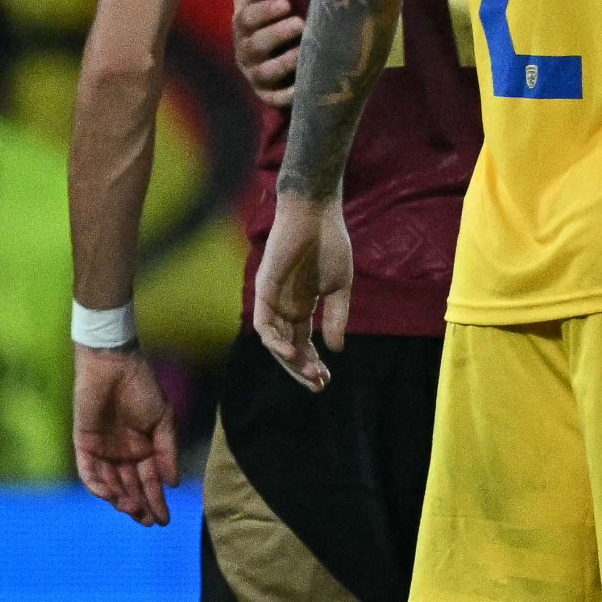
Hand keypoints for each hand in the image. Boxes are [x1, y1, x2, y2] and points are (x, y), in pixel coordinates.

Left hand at [72, 346, 178, 524]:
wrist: (114, 367)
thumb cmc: (143, 389)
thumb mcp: (163, 421)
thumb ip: (167, 451)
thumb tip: (172, 482)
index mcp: (145, 449)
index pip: (151, 481)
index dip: (157, 501)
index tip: (164, 520)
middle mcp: (124, 454)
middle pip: (131, 487)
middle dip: (140, 506)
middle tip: (148, 522)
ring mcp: (104, 450)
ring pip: (111, 483)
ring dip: (121, 499)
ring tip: (132, 512)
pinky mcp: (84, 444)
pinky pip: (89, 471)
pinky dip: (98, 485)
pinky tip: (111, 496)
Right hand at [231, 0, 302, 107]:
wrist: (273, 57)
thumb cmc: (275, 20)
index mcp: (244, 26)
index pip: (245, 17)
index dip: (263, 11)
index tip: (286, 2)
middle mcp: (245, 51)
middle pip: (255, 44)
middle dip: (276, 34)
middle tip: (300, 23)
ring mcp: (255, 75)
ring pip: (263, 72)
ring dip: (282, 63)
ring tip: (302, 53)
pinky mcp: (268, 95)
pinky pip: (274, 99)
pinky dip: (287, 96)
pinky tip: (303, 89)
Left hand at [250, 192, 354, 388]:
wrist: (317, 215)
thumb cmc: (330, 246)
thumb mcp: (340, 289)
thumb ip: (336, 318)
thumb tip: (336, 349)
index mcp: (302, 307)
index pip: (303, 343)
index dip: (313, 363)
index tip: (327, 380)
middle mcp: (283, 307)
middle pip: (287, 347)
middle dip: (301, 369)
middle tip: (318, 386)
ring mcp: (272, 299)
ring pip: (273, 340)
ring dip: (288, 360)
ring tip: (309, 373)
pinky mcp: (264, 288)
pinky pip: (262, 323)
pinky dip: (274, 340)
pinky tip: (291, 352)